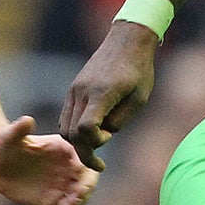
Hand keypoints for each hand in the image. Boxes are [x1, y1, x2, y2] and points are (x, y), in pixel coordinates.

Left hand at [0, 115, 98, 204]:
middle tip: (76, 198)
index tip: (80, 181)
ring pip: (79, 193)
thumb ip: (19, 129)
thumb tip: (27, 120)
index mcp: (63, 148)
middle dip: (86, 188)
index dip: (85, 170)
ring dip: (78, 201)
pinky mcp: (54, 196)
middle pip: (86, 177)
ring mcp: (62, 181)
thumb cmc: (4, 144)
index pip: (82, 158)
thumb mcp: (9, 136)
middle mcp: (67, 165)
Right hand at [59, 22, 158, 170]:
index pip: (86, 129)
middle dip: (84, 151)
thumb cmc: (139, 70)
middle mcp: (82, 92)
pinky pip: (66, 117)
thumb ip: (120, 120)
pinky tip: (91, 132)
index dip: (96, 143)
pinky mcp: (73, 88)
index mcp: (101, 94)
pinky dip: (74, 130)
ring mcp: (74, 90)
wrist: (127, 41)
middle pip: (72, 133)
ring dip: (78, 142)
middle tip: (100, 163)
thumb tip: (103, 135)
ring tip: (96, 145)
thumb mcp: (139, 99)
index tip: (109, 140)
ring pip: (65, 127)